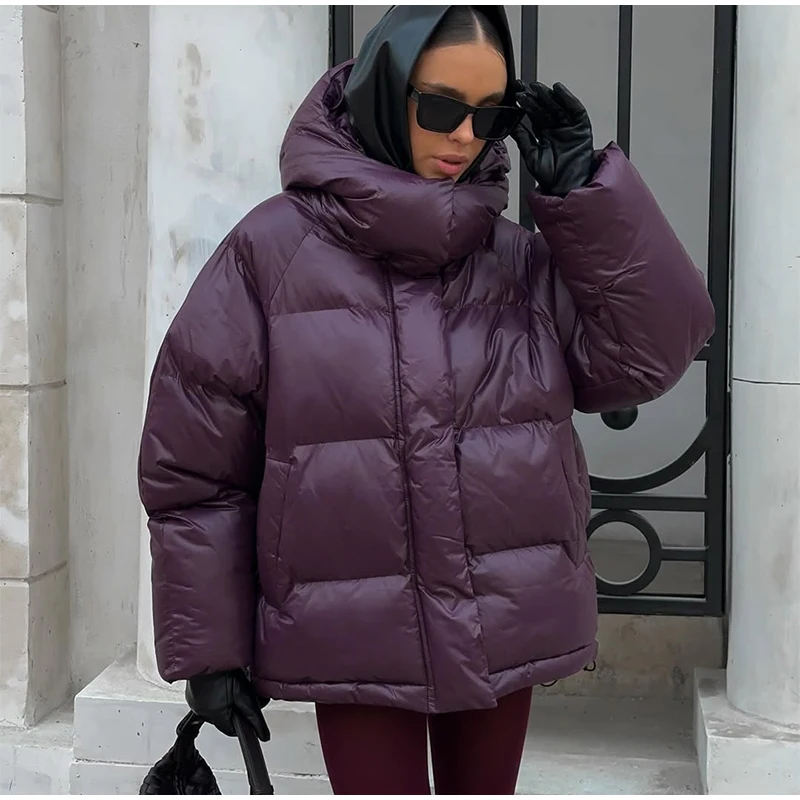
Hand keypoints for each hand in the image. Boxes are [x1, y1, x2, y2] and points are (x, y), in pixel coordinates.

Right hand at [186, 669, 269, 741]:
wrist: (208, 650)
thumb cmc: (223, 669)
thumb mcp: (243, 693)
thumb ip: (253, 714)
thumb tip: (262, 734)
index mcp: (214, 714)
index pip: (231, 730)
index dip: (243, 721)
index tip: (250, 710)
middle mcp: (202, 711)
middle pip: (224, 718)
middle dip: (236, 707)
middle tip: (244, 689)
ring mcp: (195, 700)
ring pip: (216, 706)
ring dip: (227, 698)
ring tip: (235, 680)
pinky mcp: (193, 691)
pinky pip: (208, 697)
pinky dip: (217, 691)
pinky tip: (224, 678)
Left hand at [512, 81, 594, 197]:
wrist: (566, 186)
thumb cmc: (550, 176)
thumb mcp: (531, 155)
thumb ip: (523, 139)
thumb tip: (513, 124)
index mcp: (544, 134)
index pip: (534, 115)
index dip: (526, 104)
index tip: (516, 94)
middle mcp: (556, 128)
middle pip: (545, 107)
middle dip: (535, 96)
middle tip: (523, 87)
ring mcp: (569, 127)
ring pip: (558, 106)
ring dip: (548, 95)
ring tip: (537, 87)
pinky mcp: (582, 128)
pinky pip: (576, 110)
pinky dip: (568, 99)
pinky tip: (558, 90)